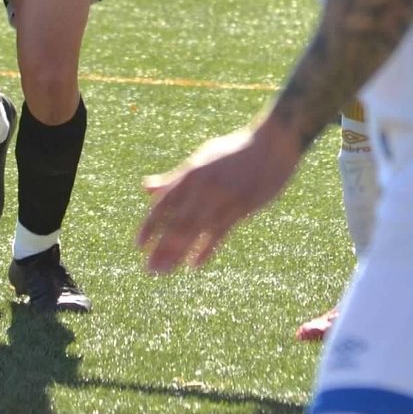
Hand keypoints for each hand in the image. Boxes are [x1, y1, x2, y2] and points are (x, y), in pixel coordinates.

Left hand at [136, 119, 301, 272]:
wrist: (274, 142)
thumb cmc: (236, 150)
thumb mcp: (202, 159)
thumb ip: (174, 178)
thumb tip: (146, 187)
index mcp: (192, 173)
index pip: (164, 203)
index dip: (150, 225)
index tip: (138, 245)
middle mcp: (204, 186)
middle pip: (177, 221)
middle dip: (161, 247)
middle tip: (149, 269)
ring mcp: (224, 197)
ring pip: (195, 231)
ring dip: (177, 253)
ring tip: (164, 271)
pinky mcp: (243, 206)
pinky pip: (220, 232)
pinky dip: (206, 250)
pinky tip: (194, 265)